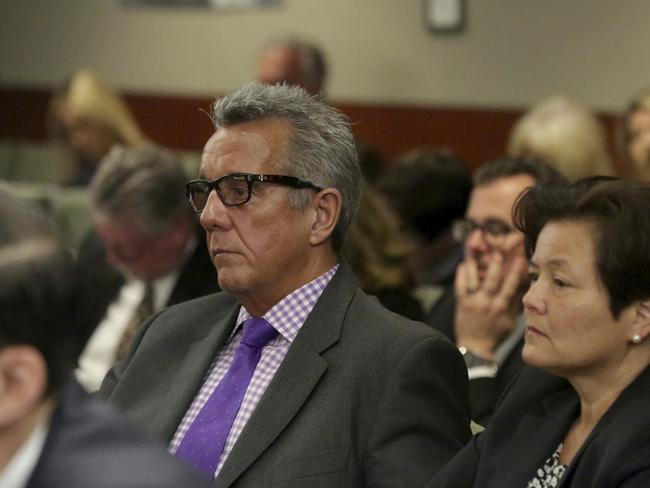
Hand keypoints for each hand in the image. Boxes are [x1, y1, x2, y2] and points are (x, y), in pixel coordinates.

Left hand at [454, 242, 526, 358]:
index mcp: (502, 308)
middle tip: (498, 250)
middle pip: (492, 280)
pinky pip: (460, 287)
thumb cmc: (495, 335)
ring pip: (475, 280)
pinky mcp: (462, 304)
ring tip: (479, 251)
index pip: (510, 287)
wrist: (476, 347)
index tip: (519, 258)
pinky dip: (461, 276)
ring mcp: (473, 303)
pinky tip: (462, 265)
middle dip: (496, 264)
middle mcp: (487, 304)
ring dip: (477, 265)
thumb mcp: (510, 322)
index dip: (515, 272)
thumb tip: (523, 288)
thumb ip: (515, 305)